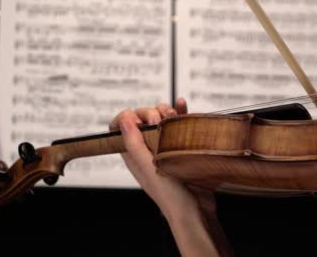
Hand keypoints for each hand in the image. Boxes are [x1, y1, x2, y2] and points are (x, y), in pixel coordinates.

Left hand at [109, 97, 228, 256]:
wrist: (196, 211)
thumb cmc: (170, 197)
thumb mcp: (149, 169)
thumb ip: (135, 144)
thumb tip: (125, 119)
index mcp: (133, 154)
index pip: (120, 127)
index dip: (128, 116)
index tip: (140, 119)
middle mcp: (147, 149)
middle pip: (142, 118)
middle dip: (150, 112)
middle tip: (159, 121)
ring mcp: (165, 146)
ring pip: (161, 118)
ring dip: (166, 110)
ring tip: (173, 117)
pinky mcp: (182, 146)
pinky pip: (179, 123)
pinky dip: (180, 111)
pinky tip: (182, 104)